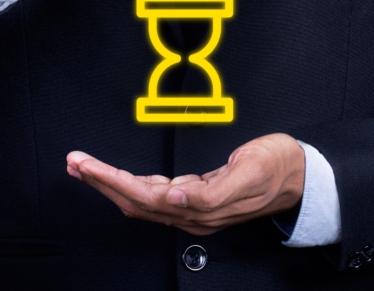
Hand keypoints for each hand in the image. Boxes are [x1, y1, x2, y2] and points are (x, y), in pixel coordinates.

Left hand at [66, 133, 304, 235]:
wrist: (299, 174)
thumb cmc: (278, 167)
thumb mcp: (251, 172)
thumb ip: (214, 189)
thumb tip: (176, 195)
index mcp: (203, 207)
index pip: (144, 197)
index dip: (112, 181)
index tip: (88, 166)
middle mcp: (193, 212)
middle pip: (134, 201)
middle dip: (100, 182)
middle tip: (74, 162)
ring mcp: (193, 207)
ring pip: (139, 199)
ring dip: (108, 183)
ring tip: (82, 166)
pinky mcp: (195, 198)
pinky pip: (152, 195)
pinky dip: (126, 184)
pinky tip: (114, 176)